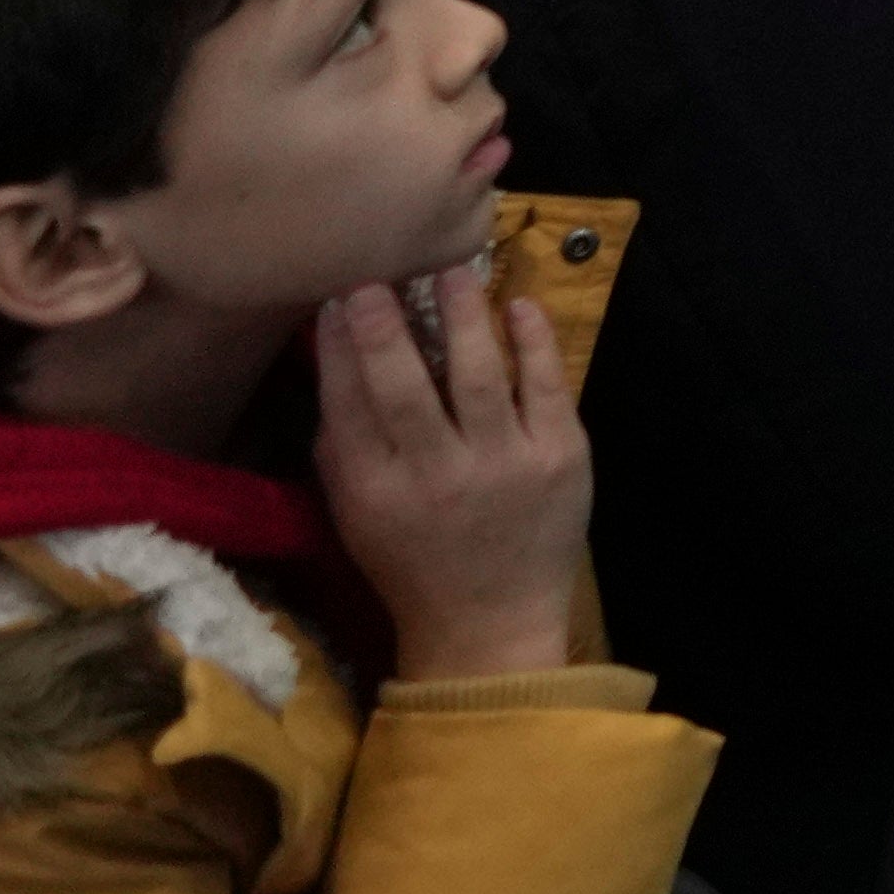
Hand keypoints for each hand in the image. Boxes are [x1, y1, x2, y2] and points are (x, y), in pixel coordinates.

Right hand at [313, 255, 593, 683]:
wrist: (490, 622)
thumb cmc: (412, 559)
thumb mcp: (358, 512)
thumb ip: (341, 444)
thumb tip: (332, 355)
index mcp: (375, 492)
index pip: (350, 405)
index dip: (340, 349)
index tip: (337, 297)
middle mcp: (436, 476)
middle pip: (405, 388)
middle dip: (389, 327)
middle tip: (380, 276)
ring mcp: (504, 465)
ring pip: (478, 376)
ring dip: (464, 317)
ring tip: (453, 271)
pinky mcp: (561, 457)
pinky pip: (546, 384)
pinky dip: (532, 340)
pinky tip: (519, 305)